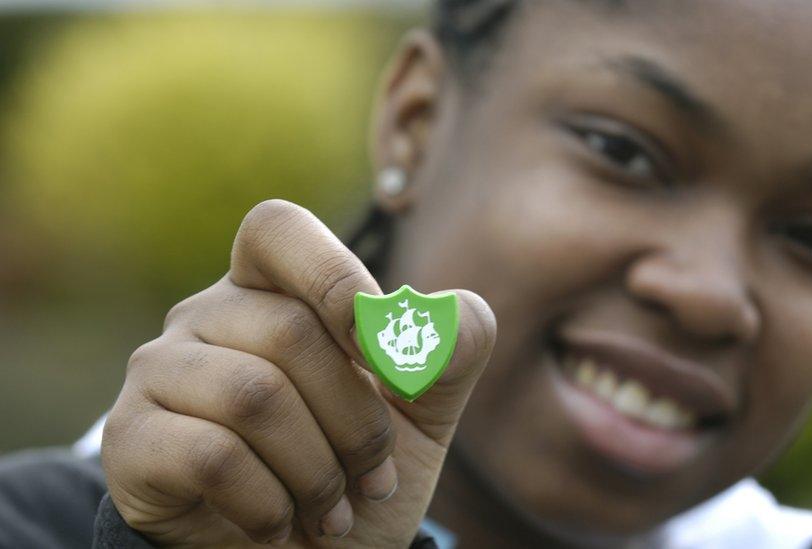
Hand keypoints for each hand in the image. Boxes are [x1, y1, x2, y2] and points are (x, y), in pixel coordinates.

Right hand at [101, 200, 495, 546]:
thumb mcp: (421, 411)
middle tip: (374, 478)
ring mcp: (160, 371)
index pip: (278, 228)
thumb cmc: (355, 469)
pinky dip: (269, 503)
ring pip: (255, 395)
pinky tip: (278, 526)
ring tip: (331, 511)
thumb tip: (447, 313)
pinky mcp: (131, 439)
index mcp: (273, 291)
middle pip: (290, 331)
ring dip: (318, 471)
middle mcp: (208, 315)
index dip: (334, 277)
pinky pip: (213, 455)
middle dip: (356, 420)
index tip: (380, 356)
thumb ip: (449, 351)